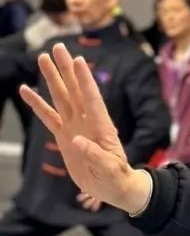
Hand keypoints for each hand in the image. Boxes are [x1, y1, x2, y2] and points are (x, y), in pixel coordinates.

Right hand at [18, 44, 149, 213]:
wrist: (112, 188)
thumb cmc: (117, 179)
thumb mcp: (111, 170)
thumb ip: (97, 156)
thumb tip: (78, 141)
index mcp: (102, 128)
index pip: (93, 100)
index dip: (85, 81)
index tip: (78, 60)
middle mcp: (87, 122)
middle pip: (75, 91)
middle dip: (66, 70)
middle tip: (57, 48)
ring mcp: (75, 127)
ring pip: (61, 98)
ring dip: (52, 78)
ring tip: (42, 58)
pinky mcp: (64, 136)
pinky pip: (48, 117)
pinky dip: (37, 104)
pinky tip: (26, 90)